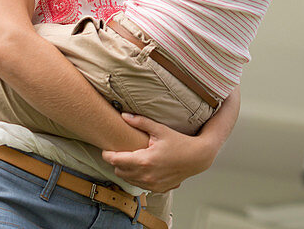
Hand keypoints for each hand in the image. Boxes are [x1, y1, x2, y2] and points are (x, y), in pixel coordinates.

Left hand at [101, 113, 219, 192]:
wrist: (197, 157)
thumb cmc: (180, 142)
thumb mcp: (160, 129)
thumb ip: (140, 122)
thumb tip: (123, 115)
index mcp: (143, 160)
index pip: (115, 160)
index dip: (107, 154)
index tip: (106, 149)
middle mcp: (145, 175)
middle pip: (118, 171)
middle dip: (116, 162)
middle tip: (120, 152)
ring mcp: (151, 184)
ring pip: (128, 180)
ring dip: (126, 171)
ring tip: (131, 159)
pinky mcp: (157, 189)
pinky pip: (139, 184)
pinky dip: (137, 177)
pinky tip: (143, 168)